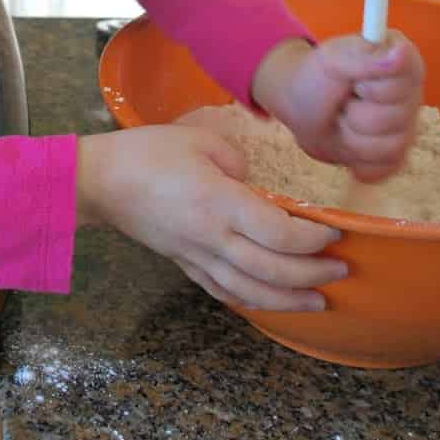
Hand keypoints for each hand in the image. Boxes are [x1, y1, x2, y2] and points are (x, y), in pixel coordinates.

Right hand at [75, 126, 345, 310]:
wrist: (98, 181)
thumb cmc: (146, 153)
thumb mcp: (198, 138)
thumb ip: (236, 159)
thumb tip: (254, 181)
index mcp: (219, 203)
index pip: (278, 233)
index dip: (312, 238)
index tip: (333, 230)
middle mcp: (212, 238)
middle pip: (272, 270)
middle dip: (312, 275)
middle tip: (341, 269)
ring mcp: (196, 256)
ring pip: (250, 292)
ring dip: (288, 301)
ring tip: (318, 302)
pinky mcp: (184, 263)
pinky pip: (223, 291)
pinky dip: (252, 301)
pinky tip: (270, 301)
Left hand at [250, 31, 424, 181]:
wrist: (301, 110)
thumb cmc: (316, 78)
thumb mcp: (332, 60)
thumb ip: (365, 56)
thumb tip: (401, 53)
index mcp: (404, 62)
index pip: (406, 80)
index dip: (372, 87)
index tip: (355, 83)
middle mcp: (412, 94)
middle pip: (397, 118)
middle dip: (357, 114)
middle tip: (343, 103)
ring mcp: (407, 126)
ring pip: (391, 147)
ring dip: (353, 138)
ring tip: (343, 121)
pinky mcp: (396, 155)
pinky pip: (386, 168)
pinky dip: (357, 160)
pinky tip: (347, 144)